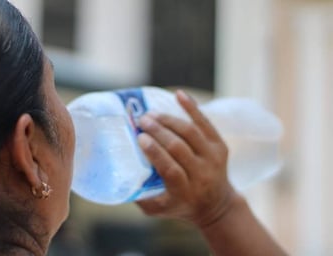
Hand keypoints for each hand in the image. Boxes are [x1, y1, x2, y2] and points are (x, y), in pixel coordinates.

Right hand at [136, 90, 238, 226]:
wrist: (215, 205)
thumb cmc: (179, 205)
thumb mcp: (156, 209)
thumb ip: (138, 195)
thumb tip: (118, 171)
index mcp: (184, 192)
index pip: (171, 169)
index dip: (155, 152)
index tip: (140, 137)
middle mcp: (201, 175)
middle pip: (180, 148)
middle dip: (159, 131)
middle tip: (143, 120)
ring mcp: (213, 159)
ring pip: (191, 133)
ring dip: (170, 120)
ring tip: (152, 114)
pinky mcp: (220, 146)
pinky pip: (206, 123)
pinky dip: (192, 108)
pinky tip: (178, 95)